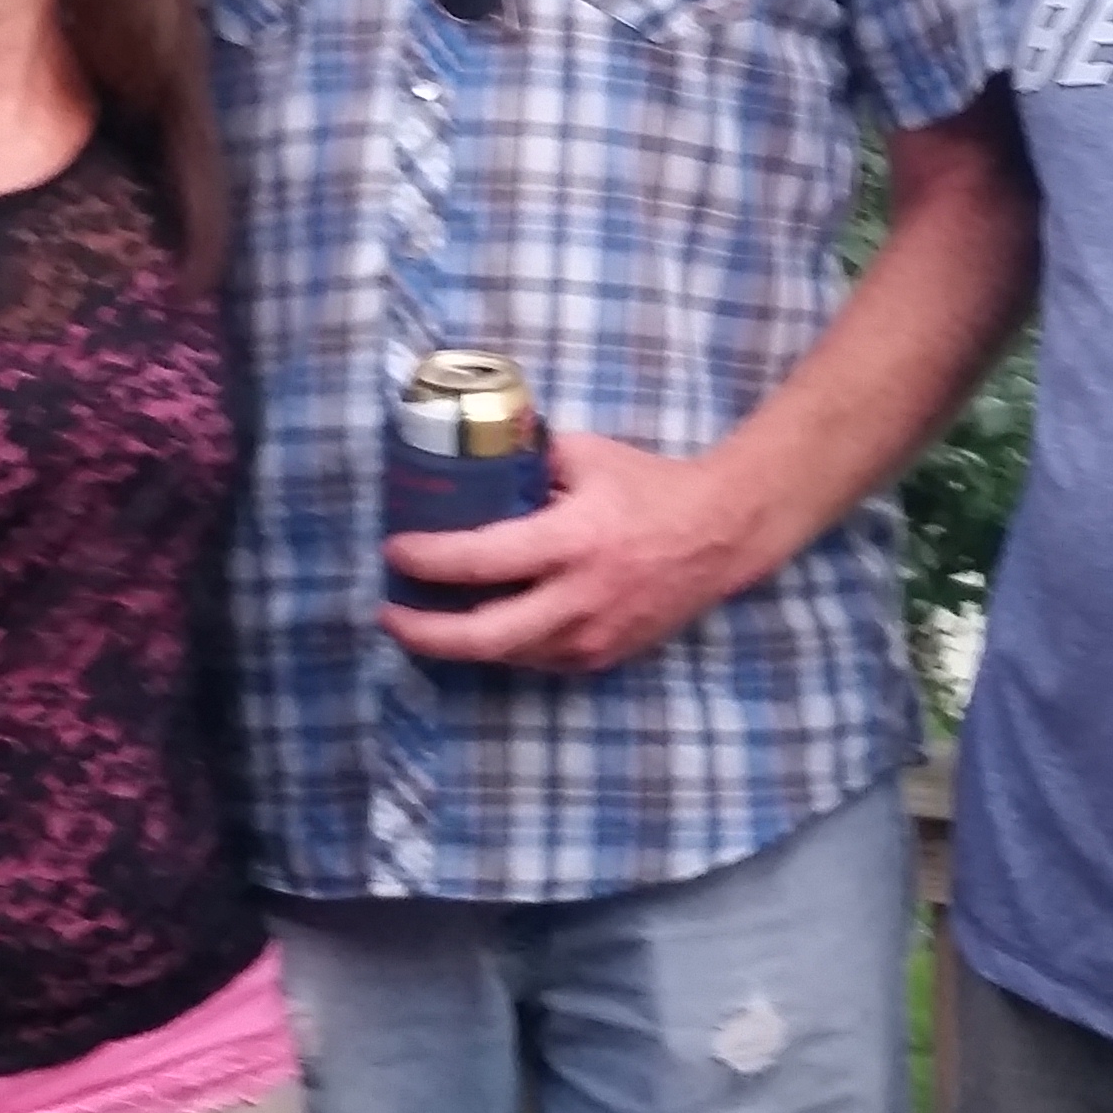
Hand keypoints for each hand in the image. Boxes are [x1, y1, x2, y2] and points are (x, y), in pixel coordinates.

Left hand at [381, 429, 767, 672]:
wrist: (721, 534)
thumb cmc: (649, 487)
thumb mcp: (586, 455)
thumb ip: (528, 456)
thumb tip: (472, 452)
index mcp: (572, 540)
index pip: (481, 561)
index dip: (427, 560)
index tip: (395, 551)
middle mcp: (579, 597)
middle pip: (482, 637)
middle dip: (423, 633)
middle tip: (390, 615)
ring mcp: (592, 636)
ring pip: (506, 654)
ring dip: (460, 641)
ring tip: (428, 619)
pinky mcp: (603, 657)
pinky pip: (538, 660)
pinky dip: (505, 646)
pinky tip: (485, 627)